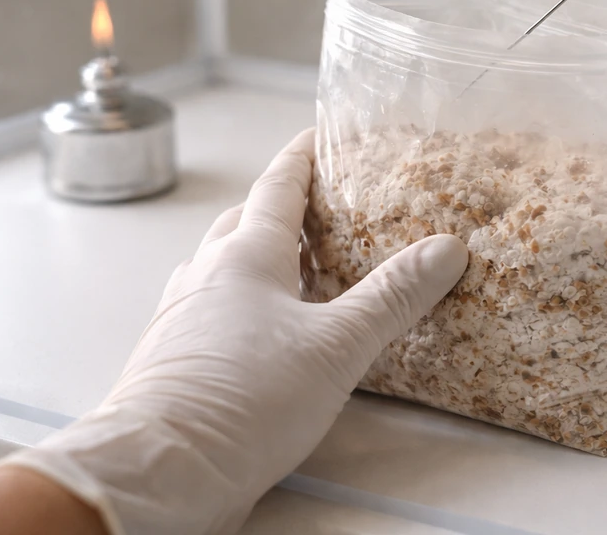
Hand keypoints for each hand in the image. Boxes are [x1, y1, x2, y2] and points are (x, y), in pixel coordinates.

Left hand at [0, 129, 468, 534]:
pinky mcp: (171, 355)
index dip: (301, 157)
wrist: (160, 469)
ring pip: (223, 265)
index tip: (318, 136)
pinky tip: (264, 333)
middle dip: (281, 208)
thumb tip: (446, 249)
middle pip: (245, 221)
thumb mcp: (337, 345)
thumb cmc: (246, 399)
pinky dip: (241, 301)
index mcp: (245, 255)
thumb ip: (393, 295)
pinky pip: (211, 306)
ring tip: (300, 272)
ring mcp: (182, 313)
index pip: (276, 185)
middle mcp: (206, 273)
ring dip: (259, 257)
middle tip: (321, 209)